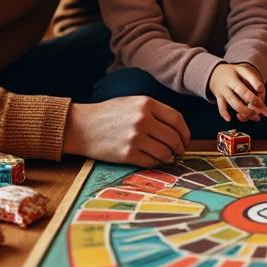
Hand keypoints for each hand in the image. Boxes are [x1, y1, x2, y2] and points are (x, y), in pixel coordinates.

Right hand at [63, 97, 188, 166]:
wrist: (80, 126)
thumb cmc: (108, 114)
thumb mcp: (132, 103)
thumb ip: (154, 112)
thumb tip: (177, 130)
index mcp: (146, 103)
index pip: (177, 120)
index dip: (185, 133)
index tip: (185, 140)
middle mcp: (142, 119)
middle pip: (173, 138)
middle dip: (179, 148)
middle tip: (178, 152)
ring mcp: (135, 137)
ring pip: (165, 152)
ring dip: (168, 157)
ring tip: (166, 157)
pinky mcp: (127, 154)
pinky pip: (151, 162)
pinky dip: (156, 163)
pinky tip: (153, 160)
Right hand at [209, 62, 266, 122]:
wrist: (216, 72)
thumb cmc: (236, 76)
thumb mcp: (246, 75)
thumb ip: (257, 91)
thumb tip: (266, 112)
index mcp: (240, 72)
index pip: (250, 76)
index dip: (256, 84)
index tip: (260, 90)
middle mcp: (231, 80)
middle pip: (242, 90)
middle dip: (251, 99)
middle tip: (259, 107)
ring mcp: (224, 89)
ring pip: (232, 100)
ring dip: (242, 109)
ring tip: (251, 115)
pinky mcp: (218, 96)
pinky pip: (220, 105)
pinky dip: (224, 113)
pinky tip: (229, 119)